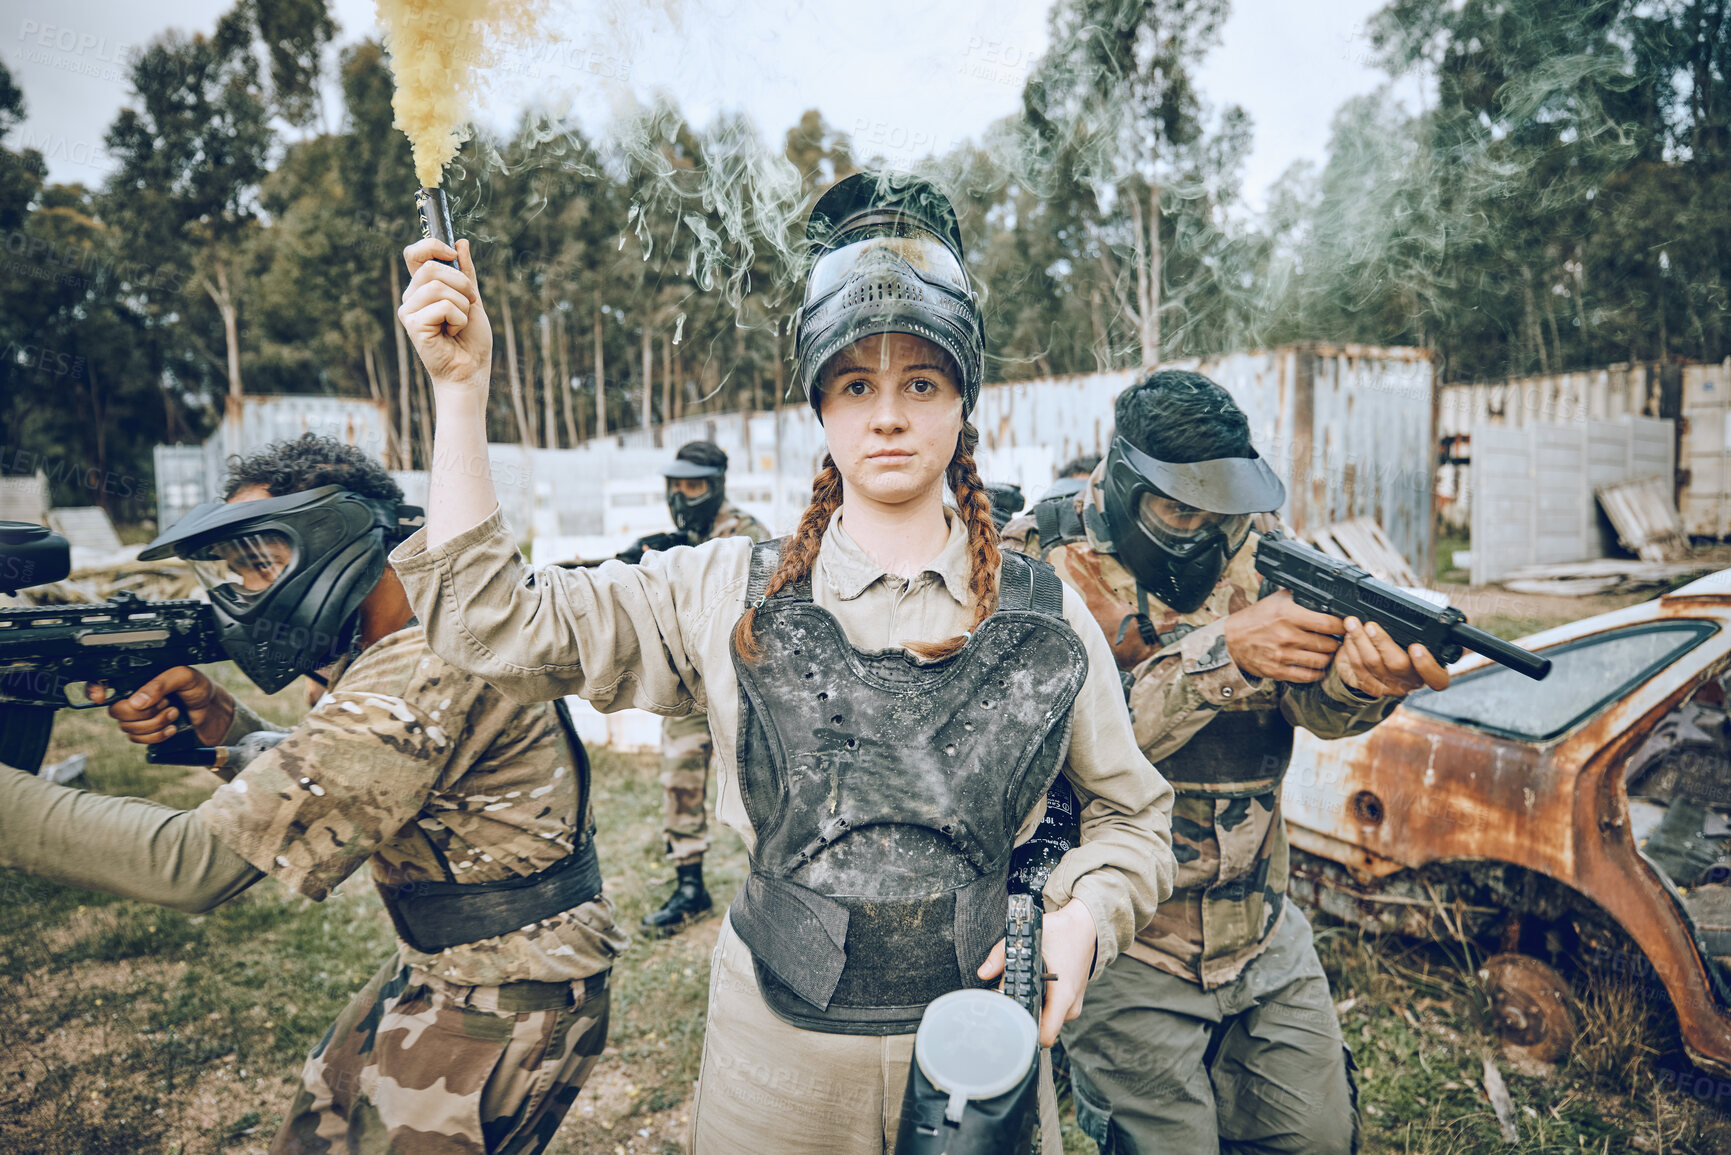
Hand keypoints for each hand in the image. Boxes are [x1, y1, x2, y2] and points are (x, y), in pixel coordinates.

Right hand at [88, 667, 235, 745]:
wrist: (211, 711)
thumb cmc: (198, 688)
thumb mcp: (184, 677)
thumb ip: (160, 684)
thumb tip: (136, 702)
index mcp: (137, 678)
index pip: (103, 680)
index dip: (94, 688)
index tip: (100, 697)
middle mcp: (132, 696)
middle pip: (115, 710)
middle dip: (143, 711)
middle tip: (166, 703)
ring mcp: (137, 716)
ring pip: (127, 727)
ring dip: (154, 723)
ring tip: (174, 712)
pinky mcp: (145, 732)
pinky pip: (137, 739)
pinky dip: (156, 736)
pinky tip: (171, 728)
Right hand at [398, 237, 491, 396]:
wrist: (472, 369)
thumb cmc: (472, 339)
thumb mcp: (472, 299)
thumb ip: (465, 273)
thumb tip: (460, 243)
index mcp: (423, 287)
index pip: (414, 254)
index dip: (431, 246)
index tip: (451, 252)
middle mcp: (411, 297)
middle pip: (431, 268)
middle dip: (461, 284)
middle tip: (469, 305)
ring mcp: (409, 310)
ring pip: (437, 287)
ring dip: (462, 305)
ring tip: (460, 323)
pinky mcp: (413, 325)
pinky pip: (442, 306)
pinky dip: (458, 319)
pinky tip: (453, 333)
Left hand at [977, 897, 1096, 1047]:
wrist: (1086, 928)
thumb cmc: (1062, 932)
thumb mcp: (1029, 938)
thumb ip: (1002, 955)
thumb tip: (983, 973)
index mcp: (1063, 995)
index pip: (1045, 1035)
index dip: (1025, 1033)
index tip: (1008, 1021)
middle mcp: (1071, 1006)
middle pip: (1041, 1029)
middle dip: (1023, 1018)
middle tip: (1007, 1002)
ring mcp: (1073, 1006)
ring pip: (1045, 1021)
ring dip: (1031, 1009)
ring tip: (1021, 989)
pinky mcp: (1071, 1003)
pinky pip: (1052, 1013)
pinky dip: (1040, 1004)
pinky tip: (1033, 988)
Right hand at [1222, 590, 1344, 682]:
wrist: (1230, 640)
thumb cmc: (1254, 619)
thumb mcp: (1275, 600)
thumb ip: (1299, 597)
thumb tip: (1323, 595)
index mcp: (1288, 615)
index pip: (1329, 623)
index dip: (1342, 625)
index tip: (1344, 625)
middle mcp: (1287, 636)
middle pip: (1328, 644)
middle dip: (1336, 642)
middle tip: (1336, 639)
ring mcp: (1282, 656)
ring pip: (1321, 661)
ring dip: (1328, 657)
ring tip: (1327, 652)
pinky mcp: (1278, 671)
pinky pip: (1307, 676)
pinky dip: (1317, 673)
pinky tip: (1317, 666)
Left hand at [1334, 617, 1451, 696]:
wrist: (1382, 662)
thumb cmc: (1405, 646)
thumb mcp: (1415, 639)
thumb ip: (1415, 633)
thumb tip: (1405, 614)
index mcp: (1431, 671)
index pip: (1437, 678)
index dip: (1427, 665)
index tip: (1416, 647)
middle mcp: (1413, 682)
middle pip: (1398, 665)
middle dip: (1382, 641)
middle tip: (1371, 625)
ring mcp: (1392, 687)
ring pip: (1373, 665)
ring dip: (1360, 640)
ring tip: (1352, 623)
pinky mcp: (1372, 688)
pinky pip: (1358, 669)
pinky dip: (1351, 650)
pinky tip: (1349, 637)